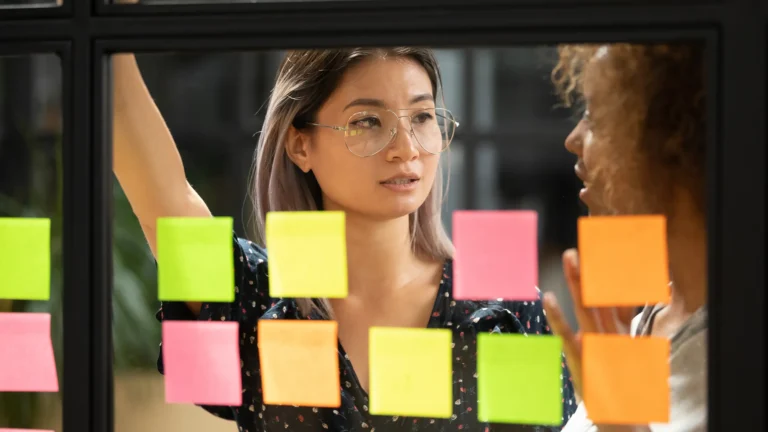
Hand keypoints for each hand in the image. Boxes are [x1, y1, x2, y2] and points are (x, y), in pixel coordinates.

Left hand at [543, 249, 638, 430]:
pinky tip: (548, 298)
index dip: (611, 274)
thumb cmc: (621, 389)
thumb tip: (629, 312)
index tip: (604, 250)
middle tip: (581, 246)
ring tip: (569, 257)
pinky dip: (557, 316)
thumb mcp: (626, 356)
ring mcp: (597, 345)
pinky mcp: (581, 359)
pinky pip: (567, 334)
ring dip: (578, 281)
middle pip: (601, 295)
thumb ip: (625, 331)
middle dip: (591, 270)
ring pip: (587, 307)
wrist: (623, 421)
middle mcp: (610, 334)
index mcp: (620, 333)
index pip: (616, 297)